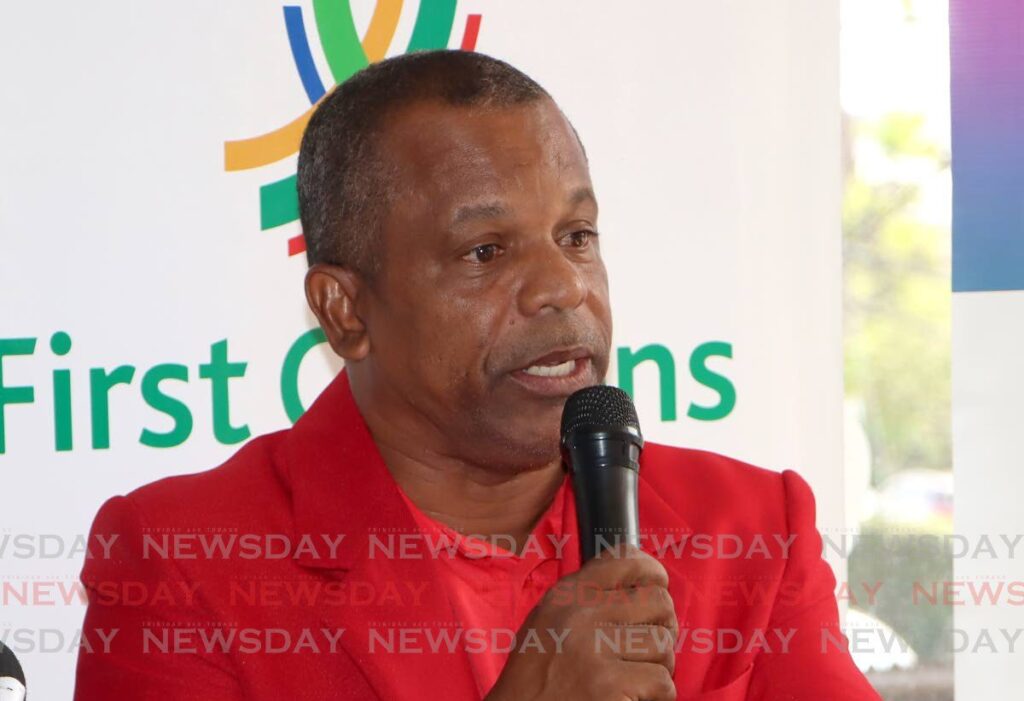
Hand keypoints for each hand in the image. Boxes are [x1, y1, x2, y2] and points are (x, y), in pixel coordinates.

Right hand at [485, 544, 677, 700]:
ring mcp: (596, 650)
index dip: (652, 572)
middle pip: (658, 602)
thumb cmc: (535, 679)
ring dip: (658, 667)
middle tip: (649, 648)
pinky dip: (656, 696)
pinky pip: (661, 682)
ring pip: (663, 645)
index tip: (657, 587)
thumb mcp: (548, 622)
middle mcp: (581, 614)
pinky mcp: (610, 686)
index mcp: (567, 595)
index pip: (626, 558)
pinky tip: (634, 698)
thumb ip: (586, 600)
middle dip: (664, 627)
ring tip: (635, 679)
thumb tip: (639, 588)